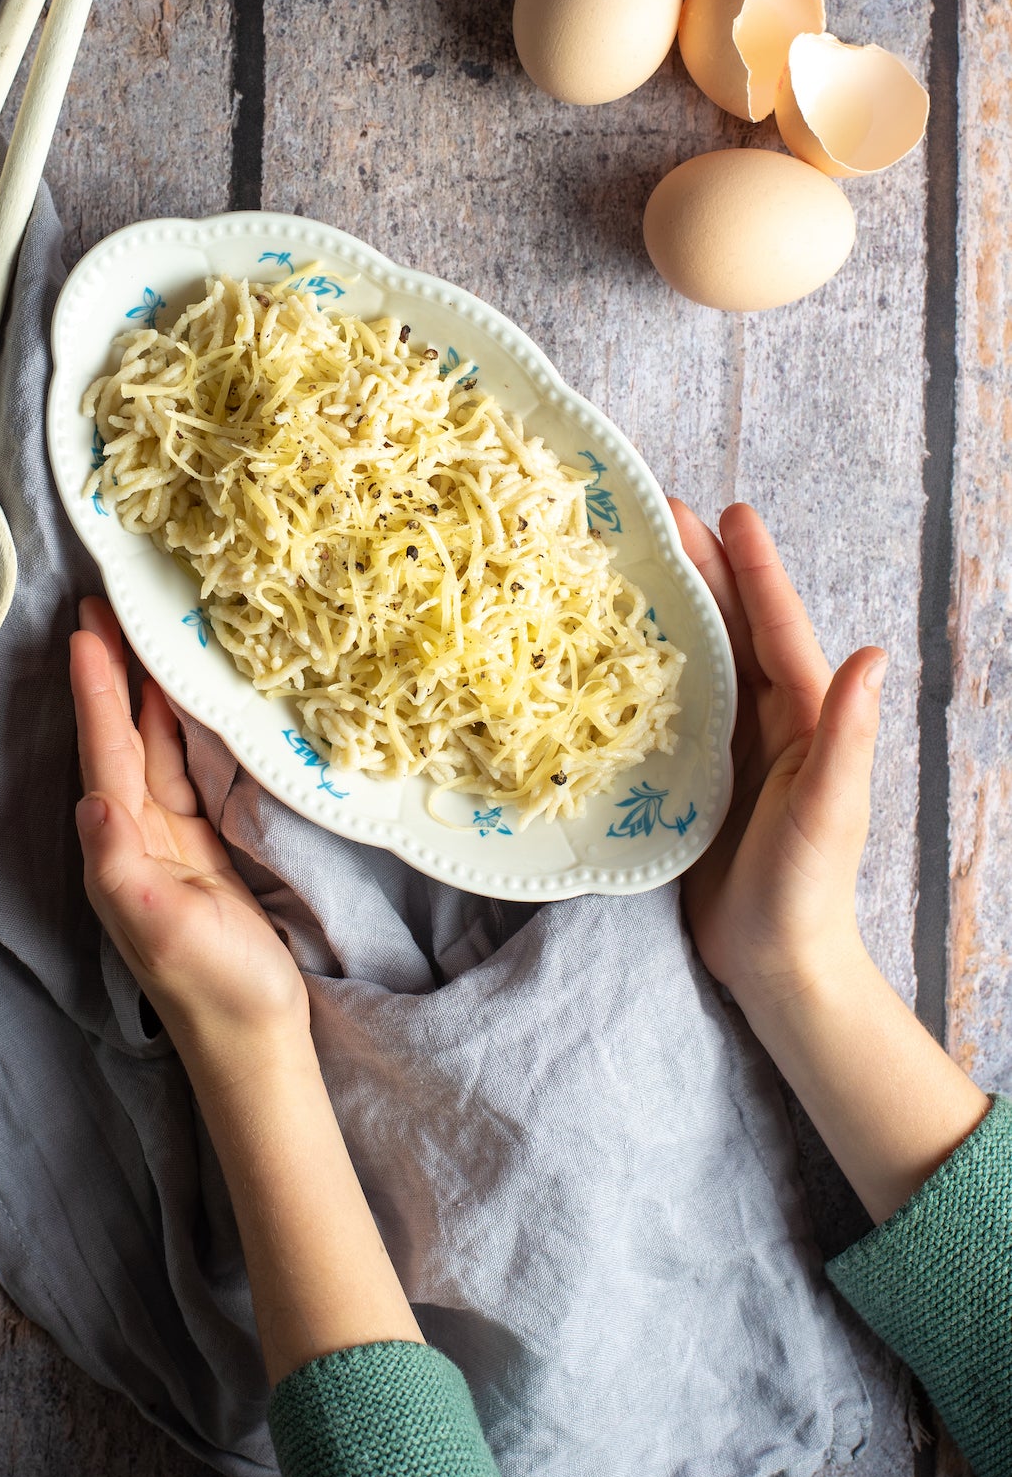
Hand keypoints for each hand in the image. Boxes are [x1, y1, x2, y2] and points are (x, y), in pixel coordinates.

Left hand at [69, 597, 309, 1081]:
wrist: (253, 1040)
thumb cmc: (215, 988)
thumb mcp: (163, 929)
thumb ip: (122, 865)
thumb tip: (91, 800)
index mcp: (118, 850)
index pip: (102, 755)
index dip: (95, 693)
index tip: (86, 633)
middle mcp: (132, 837)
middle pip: (116, 738)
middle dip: (108, 673)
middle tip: (103, 606)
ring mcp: (166, 842)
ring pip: (148, 748)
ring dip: (139, 692)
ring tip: (138, 633)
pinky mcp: (199, 848)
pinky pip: (181, 771)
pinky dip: (176, 728)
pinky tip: (178, 698)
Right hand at [669, 500, 885, 1012]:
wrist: (774, 964)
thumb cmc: (806, 891)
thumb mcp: (829, 810)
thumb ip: (846, 735)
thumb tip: (873, 654)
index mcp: (806, 714)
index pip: (776, 625)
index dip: (752, 567)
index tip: (727, 512)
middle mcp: (767, 717)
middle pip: (730, 626)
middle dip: (698, 568)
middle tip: (655, 516)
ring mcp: (728, 742)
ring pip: (694, 656)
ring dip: (664, 606)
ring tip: (625, 559)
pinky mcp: (692, 772)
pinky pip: (664, 703)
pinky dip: (638, 665)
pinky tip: (603, 646)